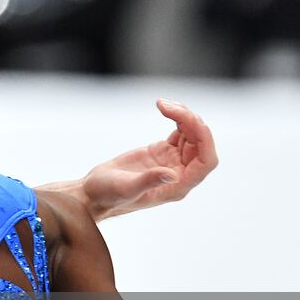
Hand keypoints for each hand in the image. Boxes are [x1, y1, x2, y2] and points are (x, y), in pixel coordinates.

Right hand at [79, 99, 218, 219]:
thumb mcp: (127, 188)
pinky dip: (176, 118)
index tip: (191, 121)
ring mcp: (172, 161)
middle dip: (189, 121)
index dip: (205, 141)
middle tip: (166, 106)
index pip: (205, 162)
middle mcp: (179, 173)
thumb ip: (149, 181)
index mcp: (177, 186)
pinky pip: (180, 132)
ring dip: (183, 116)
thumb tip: (173, 175)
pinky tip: (164, 108)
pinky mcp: (162, 152)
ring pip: (191, 135)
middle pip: (199, 144)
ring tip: (162, 104)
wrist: (94, 192)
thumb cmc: (108, 196)